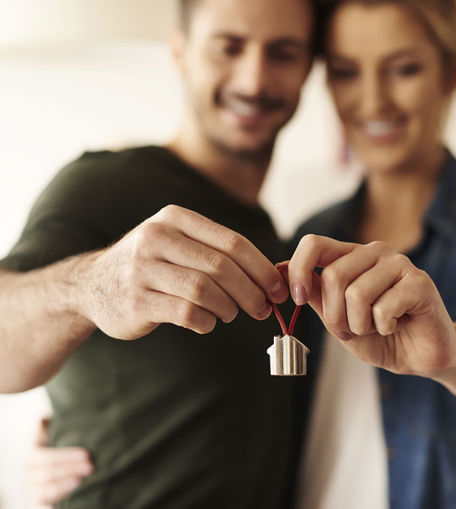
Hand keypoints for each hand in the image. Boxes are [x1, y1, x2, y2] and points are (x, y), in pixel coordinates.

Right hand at [27, 418, 92, 507]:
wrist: (58, 453)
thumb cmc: (61, 436)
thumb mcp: (55, 425)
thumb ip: (50, 423)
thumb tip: (45, 418)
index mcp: (31, 454)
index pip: (45, 458)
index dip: (65, 457)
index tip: (86, 454)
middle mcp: (29, 474)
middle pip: (47, 475)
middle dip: (69, 471)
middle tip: (91, 467)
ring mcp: (34, 489)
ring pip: (46, 492)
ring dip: (65, 488)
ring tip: (83, 482)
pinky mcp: (40, 501)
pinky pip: (42, 506)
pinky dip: (50, 507)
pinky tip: (61, 507)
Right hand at [76, 205, 288, 339]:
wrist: (92, 284)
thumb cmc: (151, 265)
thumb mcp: (178, 243)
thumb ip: (217, 252)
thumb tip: (271, 276)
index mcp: (175, 218)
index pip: (233, 242)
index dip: (261, 268)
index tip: (278, 288)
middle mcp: (156, 237)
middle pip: (222, 267)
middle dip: (252, 292)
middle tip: (264, 308)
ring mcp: (142, 268)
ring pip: (205, 290)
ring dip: (229, 308)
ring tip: (231, 314)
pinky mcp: (135, 300)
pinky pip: (186, 313)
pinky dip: (205, 322)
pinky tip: (206, 322)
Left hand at [285, 235, 455, 376]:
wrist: (418, 356)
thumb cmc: (378, 335)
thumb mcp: (336, 318)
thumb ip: (314, 294)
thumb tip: (280, 269)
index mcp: (351, 256)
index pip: (314, 243)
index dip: (298, 269)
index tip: (294, 298)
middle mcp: (374, 253)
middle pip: (333, 276)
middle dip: (335, 317)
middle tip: (352, 330)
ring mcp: (399, 264)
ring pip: (357, 294)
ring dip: (360, 325)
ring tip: (377, 327)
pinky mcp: (419, 282)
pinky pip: (383, 308)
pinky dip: (383, 327)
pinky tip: (396, 325)